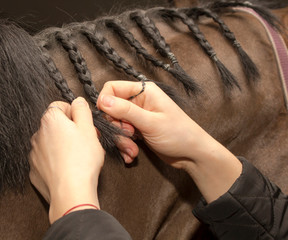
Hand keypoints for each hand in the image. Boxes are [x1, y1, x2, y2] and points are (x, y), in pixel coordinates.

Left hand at [29, 97, 103, 222]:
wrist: (70, 192)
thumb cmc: (82, 160)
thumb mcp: (89, 129)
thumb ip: (82, 110)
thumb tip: (78, 101)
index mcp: (50, 120)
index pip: (59, 106)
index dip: (74, 113)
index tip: (83, 124)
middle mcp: (37, 134)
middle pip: (55, 125)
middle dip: (69, 130)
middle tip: (85, 141)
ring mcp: (34, 153)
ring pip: (50, 142)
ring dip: (61, 145)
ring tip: (76, 157)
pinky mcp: (34, 169)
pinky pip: (46, 159)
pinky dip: (55, 160)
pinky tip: (67, 168)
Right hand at [97, 81, 241, 202]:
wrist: (193, 155)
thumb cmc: (178, 134)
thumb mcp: (150, 122)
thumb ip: (125, 110)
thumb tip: (101, 100)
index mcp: (143, 91)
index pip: (112, 88)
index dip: (105, 104)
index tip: (109, 120)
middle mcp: (139, 101)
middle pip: (111, 109)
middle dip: (115, 127)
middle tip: (128, 137)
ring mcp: (138, 116)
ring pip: (115, 124)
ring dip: (121, 140)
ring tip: (131, 151)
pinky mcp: (138, 130)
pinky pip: (122, 135)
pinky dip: (124, 146)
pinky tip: (132, 154)